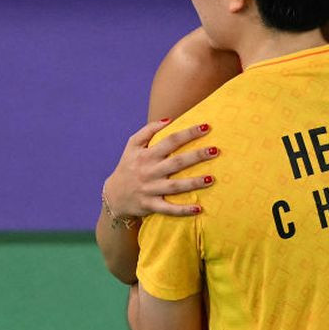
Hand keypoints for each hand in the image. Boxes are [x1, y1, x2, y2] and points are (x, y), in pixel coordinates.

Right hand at [103, 119, 219, 218]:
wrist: (113, 196)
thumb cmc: (128, 166)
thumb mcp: (132, 145)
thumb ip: (149, 130)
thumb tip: (170, 119)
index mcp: (146, 155)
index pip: (170, 141)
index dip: (188, 133)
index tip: (206, 127)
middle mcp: (149, 172)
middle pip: (176, 162)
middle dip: (197, 156)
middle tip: (216, 150)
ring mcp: (150, 190)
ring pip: (175, 186)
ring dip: (194, 183)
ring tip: (211, 178)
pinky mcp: (150, 206)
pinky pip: (168, 209)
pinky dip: (182, 210)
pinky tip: (199, 208)